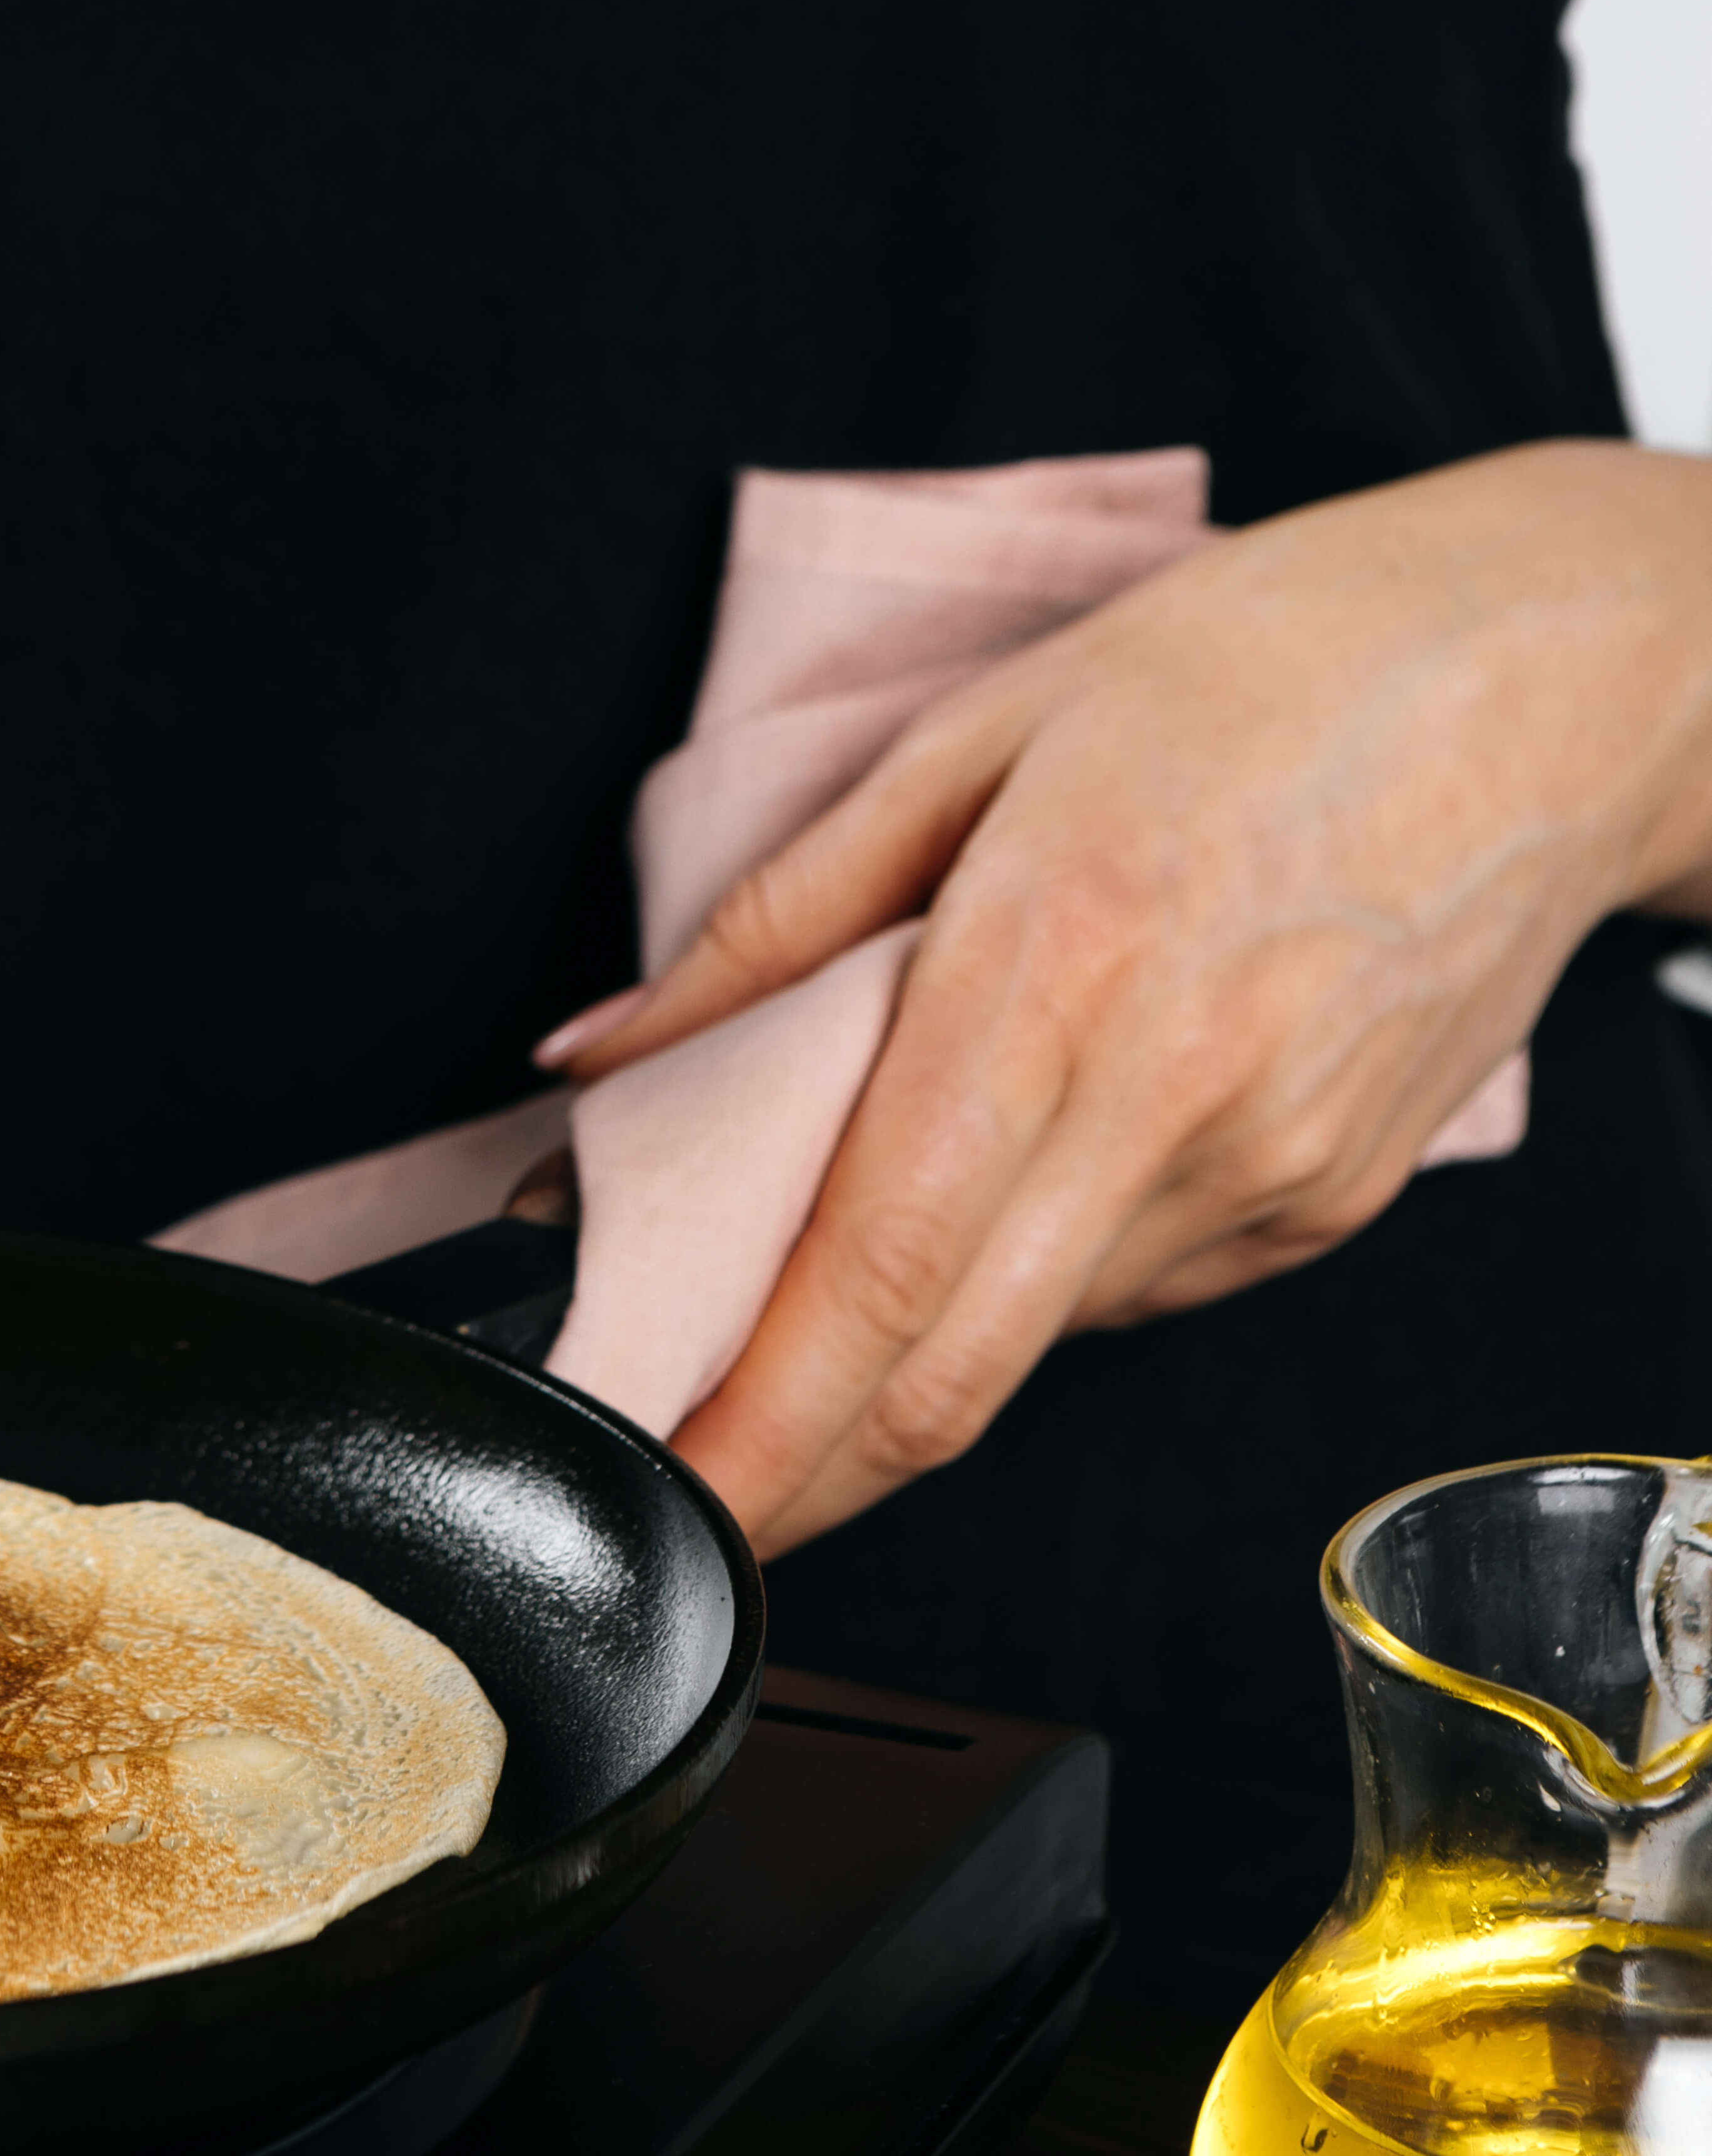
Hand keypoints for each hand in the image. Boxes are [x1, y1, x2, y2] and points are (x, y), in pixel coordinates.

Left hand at [564, 440, 1711, 1554]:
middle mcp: (1171, 1105)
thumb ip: (772, 919)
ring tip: (852, 1230)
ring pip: (1030, 1332)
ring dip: (910, 1332)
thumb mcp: (976, 736)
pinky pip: (1128, 1278)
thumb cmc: (1271, 667)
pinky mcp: (1328, 1204)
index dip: (752, 1426)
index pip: (873, 1279)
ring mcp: (1269, 1175)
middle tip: (687, 1488)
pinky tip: (1036, 1148)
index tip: (652, 1487)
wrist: (1554, 678)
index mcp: (1055, 974)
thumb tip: (600, 1053)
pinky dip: (1033, 1257)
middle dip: (798, 1472)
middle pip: (948, 1380)